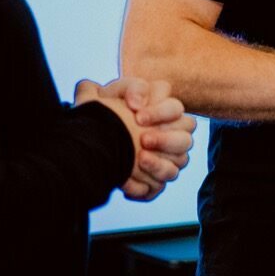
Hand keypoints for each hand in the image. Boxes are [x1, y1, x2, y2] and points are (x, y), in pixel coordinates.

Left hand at [78, 78, 196, 200]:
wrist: (89, 140)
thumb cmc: (107, 113)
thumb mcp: (113, 94)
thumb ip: (130, 88)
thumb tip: (137, 102)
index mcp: (164, 114)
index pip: (176, 110)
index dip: (161, 113)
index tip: (138, 116)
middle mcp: (170, 137)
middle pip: (185, 140)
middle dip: (166, 140)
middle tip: (143, 139)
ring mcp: (163, 160)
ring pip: (177, 167)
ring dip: (160, 164)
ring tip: (139, 159)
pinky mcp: (152, 182)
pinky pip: (157, 187)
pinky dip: (143, 187)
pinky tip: (126, 182)